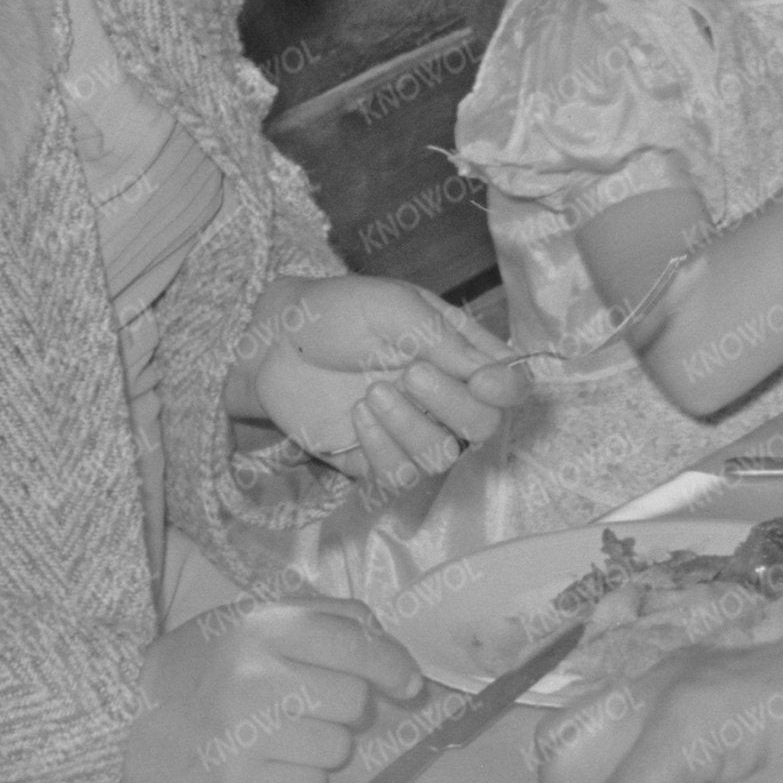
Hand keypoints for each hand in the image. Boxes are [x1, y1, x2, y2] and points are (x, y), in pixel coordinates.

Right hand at [124, 598, 422, 782]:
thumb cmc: (202, 664)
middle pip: (354, 700)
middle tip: (308, 703)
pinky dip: (297, 777)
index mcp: (262, 628)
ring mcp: (244, 736)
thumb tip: (391, 649)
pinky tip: (264, 760)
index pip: (356, 643)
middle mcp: (254, 678)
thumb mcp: (252, 617)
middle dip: (344, 705)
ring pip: (337, 747)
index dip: (393, 665)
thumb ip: (323, 619)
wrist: (125, 716)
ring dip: (321, 743)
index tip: (407, 682)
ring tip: (279, 732)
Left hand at [245, 273, 529, 485]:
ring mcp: (409, 431)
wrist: (273, 340)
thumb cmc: (336, 311)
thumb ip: (445, 339)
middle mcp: (443, 397)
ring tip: (372, 392)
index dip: (509, 391)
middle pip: (484, 427)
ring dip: (411, 427)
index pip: (510, 386)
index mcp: (459, 354)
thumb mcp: (394, 306)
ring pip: (442, 457)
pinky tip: (358, 415)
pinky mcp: (375, 459)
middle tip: (413, 374)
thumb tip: (493, 373)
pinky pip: (400, 475)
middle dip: (454, 405)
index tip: (485, 382)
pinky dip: (383, 447)